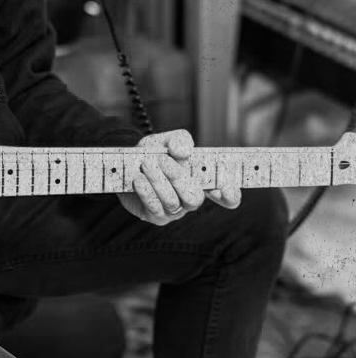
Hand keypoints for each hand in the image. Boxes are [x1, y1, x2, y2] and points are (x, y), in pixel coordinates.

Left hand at [117, 129, 240, 225]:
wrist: (128, 164)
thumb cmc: (154, 153)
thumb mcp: (166, 141)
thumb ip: (178, 140)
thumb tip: (183, 151)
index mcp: (201, 181)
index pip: (225, 195)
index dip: (230, 195)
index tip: (225, 188)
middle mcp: (190, 199)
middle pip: (194, 198)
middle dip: (178, 178)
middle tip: (162, 160)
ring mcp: (174, 211)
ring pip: (172, 202)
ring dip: (158, 181)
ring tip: (146, 164)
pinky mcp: (155, 217)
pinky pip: (154, 208)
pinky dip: (146, 191)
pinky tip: (139, 179)